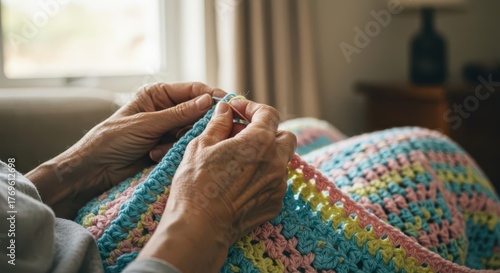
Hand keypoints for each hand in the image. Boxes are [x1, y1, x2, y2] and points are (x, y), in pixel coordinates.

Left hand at [27, 82, 225, 217]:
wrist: (95, 169)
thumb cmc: (113, 139)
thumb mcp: (147, 123)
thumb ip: (179, 114)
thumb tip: (208, 101)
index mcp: (158, 95)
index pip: (193, 90)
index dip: (211, 96)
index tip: (228, 103)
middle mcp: (166, 110)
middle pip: (197, 112)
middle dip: (196, 124)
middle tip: (193, 133)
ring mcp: (168, 130)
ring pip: (192, 131)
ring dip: (180, 141)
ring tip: (158, 148)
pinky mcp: (168, 148)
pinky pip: (184, 146)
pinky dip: (174, 152)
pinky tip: (154, 155)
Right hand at [138, 99, 296, 272]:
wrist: (200, 227)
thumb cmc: (196, 185)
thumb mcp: (201, 146)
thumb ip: (219, 124)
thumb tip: (225, 110)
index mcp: (260, 142)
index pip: (268, 114)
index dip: (252, 108)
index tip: (237, 110)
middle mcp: (276, 162)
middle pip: (284, 136)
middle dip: (266, 131)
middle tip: (241, 134)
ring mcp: (278, 185)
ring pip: (280, 161)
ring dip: (265, 155)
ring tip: (238, 159)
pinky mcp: (274, 203)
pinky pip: (275, 182)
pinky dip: (262, 176)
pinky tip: (240, 181)